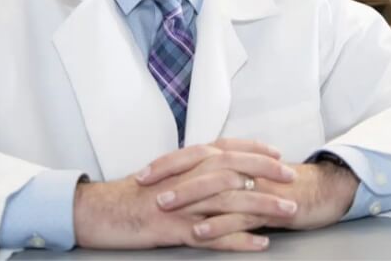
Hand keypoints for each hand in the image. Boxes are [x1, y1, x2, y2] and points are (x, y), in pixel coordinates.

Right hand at [73, 139, 296, 251]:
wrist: (99, 211)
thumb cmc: (130, 195)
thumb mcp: (162, 176)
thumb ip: (188, 170)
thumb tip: (213, 169)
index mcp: (183, 163)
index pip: (225, 148)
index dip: (253, 150)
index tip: (276, 153)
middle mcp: (185, 177)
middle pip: (234, 170)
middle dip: (266, 173)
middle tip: (291, 178)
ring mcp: (182, 204)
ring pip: (230, 201)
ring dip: (262, 206)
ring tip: (287, 212)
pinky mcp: (175, 228)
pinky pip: (214, 235)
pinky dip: (239, 240)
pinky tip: (260, 243)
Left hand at [139, 151, 358, 241]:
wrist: (318, 190)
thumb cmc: (278, 183)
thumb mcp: (244, 174)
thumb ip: (217, 174)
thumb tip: (184, 180)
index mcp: (233, 157)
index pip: (194, 154)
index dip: (167, 163)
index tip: (142, 174)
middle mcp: (242, 167)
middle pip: (202, 167)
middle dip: (172, 177)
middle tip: (147, 188)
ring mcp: (256, 186)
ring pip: (218, 189)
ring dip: (189, 199)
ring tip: (165, 209)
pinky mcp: (268, 207)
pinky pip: (240, 216)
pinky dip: (218, 225)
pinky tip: (200, 232)